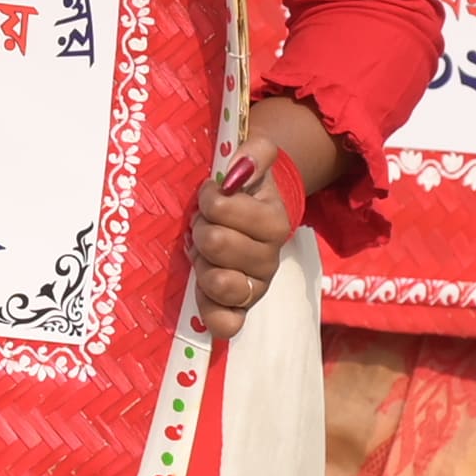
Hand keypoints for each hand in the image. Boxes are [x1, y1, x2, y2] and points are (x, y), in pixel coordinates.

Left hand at [187, 97, 338, 336]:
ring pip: (221, 284)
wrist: (249, 211)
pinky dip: (211, 312)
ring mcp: (255, 288)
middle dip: (201, 229)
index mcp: (275, 222)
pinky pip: (227, 324)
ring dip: (202, 264)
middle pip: (217, 244)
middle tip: (203, 225)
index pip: (228, 210)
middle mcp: (269, 259)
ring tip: (202, 254)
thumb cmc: (245, 185)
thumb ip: (255, 152)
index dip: (210, 199)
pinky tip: (202, 291)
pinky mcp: (239, 311)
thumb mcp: (254, 156)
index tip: (210, 194)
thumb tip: (239, 168)